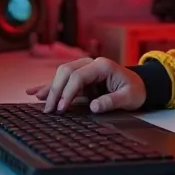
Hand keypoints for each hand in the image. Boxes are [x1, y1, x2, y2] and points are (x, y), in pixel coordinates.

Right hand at [24, 57, 145, 113]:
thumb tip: (93, 107)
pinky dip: (49, 86)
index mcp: (102, 66)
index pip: (78, 76)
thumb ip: (112, 101)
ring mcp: (85, 69)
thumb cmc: (135, 90)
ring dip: (49, 88)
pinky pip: (62, 81)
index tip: (62, 108)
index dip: (68, 92)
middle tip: (50, 110)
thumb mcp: (129, 97)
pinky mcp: (81, 78)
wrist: (139, 86)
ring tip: (37, 100)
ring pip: (61, 75)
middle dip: (55, 90)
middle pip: (66, 72)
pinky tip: (34, 92)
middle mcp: (91, 64)